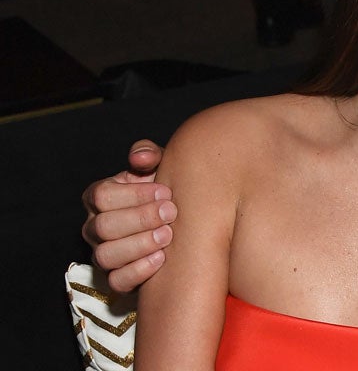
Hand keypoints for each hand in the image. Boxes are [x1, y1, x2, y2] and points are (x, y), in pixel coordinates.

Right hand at [81, 140, 174, 292]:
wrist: (181, 220)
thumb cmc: (165, 190)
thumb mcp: (160, 166)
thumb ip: (148, 155)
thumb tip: (141, 159)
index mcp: (100, 198)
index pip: (101, 196)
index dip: (133, 194)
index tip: (165, 191)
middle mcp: (95, 228)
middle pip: (102, 227)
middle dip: (140, 219)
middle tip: (171, 212)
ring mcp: (103, 254)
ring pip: (105, 256)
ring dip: (139, 245)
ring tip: (168, 234)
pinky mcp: (117, 278)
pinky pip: (117, 282)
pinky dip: (139, 271)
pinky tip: (162, 258)